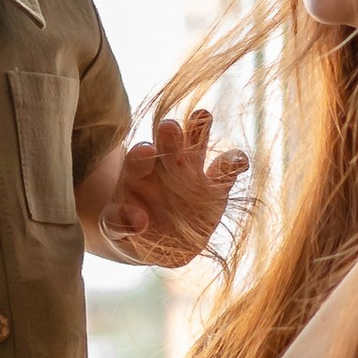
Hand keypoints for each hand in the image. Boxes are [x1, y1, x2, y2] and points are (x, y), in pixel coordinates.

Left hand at [86, 105, 247, 267]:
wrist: (158, 242)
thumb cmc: (131, 228)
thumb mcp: (117, 227)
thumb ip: (120, 223)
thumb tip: (139, 221)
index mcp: (138, 174)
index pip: (137, 161)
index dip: (140, 157)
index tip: (146, 151)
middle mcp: (165, 166)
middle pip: (167, 144)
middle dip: (169, 134)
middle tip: (169, 127)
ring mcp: (192, 174)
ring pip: (197, 146)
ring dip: (199, 131)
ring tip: (202, 116)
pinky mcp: (216, 189)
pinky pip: (227, 170)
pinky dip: (234, 162)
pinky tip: (240, 162)